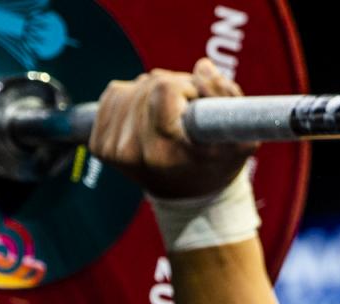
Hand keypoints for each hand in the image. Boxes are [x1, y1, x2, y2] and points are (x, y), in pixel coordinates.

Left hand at [89, 59, 255, 198]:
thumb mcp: (240, 140)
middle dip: (173, 88)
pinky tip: (149, 118)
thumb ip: (227, 99)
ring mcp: (112, 150)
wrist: (190, 199)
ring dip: (153, 93)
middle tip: (188, 111)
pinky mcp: (100, 146)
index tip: (198, 102)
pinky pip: (113, 96)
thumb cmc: (218, 166)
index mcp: (164, 152)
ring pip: (130, 87)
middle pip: (148, 84)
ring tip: (171, 116)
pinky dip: (133, 98)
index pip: (164, 87)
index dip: (187, 86)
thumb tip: (202, 68)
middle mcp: (132, 152)